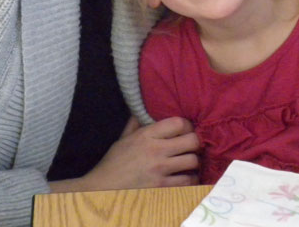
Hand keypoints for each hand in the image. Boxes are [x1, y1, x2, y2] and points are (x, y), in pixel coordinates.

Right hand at [50, 116, 199, 192]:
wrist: (103, 188)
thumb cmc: (114, 162)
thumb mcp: (123, 139)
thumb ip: (135, 124)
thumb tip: (142, 109)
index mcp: (146, 135)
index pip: (178, 123)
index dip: (186, 126)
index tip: (185, 130)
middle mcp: (155, 150)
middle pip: (192, 141)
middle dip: (194, 143)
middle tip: (191, 146)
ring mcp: (160, 170)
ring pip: (193, 161)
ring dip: (193, 162)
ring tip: (189, 163)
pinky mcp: (162, 187)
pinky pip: (188, 181)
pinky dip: (191, 179)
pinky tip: (186, 177)